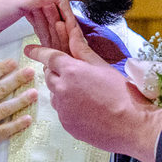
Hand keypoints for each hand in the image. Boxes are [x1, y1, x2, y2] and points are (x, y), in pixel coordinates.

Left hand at [0, 0, 64, 41]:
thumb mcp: (19, 4)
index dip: (64, 16)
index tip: (71, 32)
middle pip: (53, 8)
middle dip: (57, 25)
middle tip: (63, 43)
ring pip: (47, 15)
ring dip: (51, 29)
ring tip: (56, 44)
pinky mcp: (25, 10)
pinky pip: (39, 19)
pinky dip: (42, 29)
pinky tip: (47, 39)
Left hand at [25, 9, 161, 158]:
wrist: (133, 126)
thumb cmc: (124, 94)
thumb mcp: (104, 67)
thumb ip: (83, 52)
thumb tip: (72, 35)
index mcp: (72, 72)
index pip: (49, 57)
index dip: (38, 52)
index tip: (28, 49)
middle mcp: (62, 90)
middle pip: (49, 76)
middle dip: (57, 72)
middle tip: (73, 73)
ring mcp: (63, 109)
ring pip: (55, 94)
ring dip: (63, 90)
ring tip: (86, 93)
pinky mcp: (67, 125)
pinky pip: (62, 111)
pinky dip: (69, 107)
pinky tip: (88, 108)